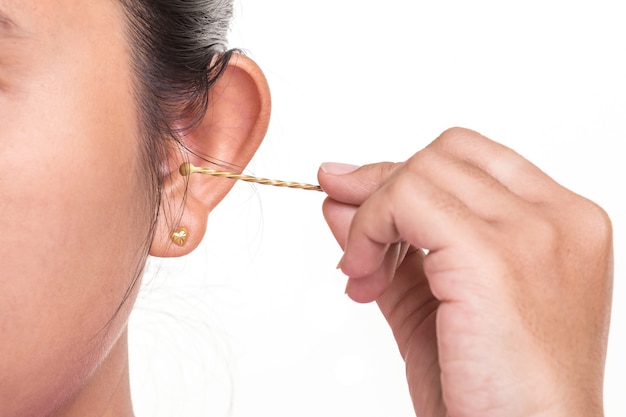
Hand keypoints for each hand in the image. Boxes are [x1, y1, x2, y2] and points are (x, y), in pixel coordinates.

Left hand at [318, 128, 612, 416]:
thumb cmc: (495, 391)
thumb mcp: (437, 301)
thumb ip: (393, 244)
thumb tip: (340, 195)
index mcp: (561, 222)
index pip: (469, 157)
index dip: (406, 174)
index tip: (365, 203)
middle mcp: (556, 218)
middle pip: (440, 155)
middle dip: (381, 190)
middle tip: (355, 241)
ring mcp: (531, 233)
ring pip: (418, 172)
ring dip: (370, 217)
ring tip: (361, 273)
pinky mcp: (493, 257)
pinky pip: (405, 202)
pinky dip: (369, 231)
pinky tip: (362, 277)